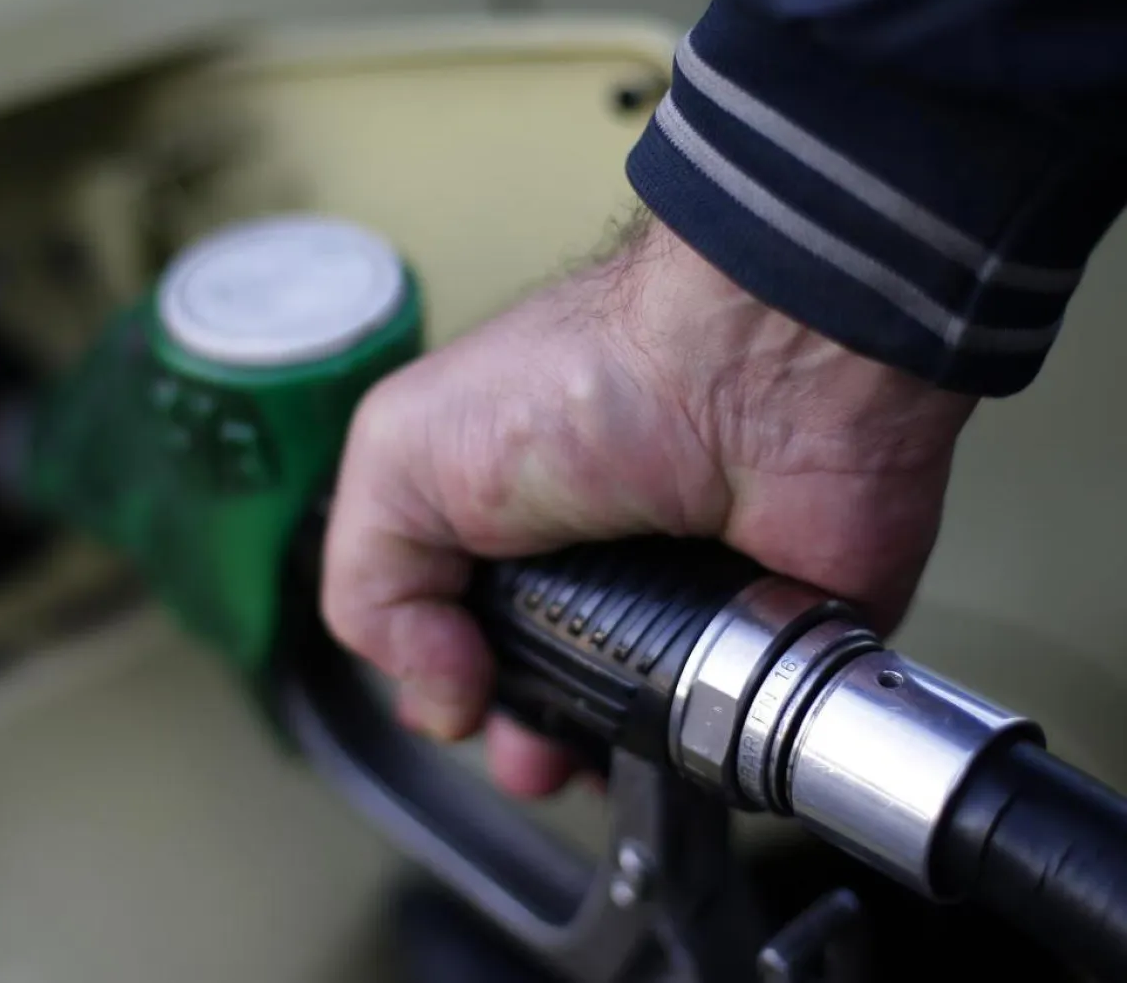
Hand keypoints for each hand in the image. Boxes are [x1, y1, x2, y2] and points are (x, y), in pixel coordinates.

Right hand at [320, 216, 978, 797]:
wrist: (748, 373)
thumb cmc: (588, 375)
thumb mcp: (402, 453)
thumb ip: (371, 578)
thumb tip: (433, 689)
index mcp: (501, 507)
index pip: (455, 620)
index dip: (442, 675)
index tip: (451, 702)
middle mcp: (591, 554)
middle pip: (542, 683)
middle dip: (521, 735)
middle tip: (523, 754)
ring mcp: (683, 595)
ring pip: (634, 721)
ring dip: (602, 757)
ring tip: (584, 765)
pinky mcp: (769, 631)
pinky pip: (734, 725)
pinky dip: (705, 754)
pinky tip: (672, 753)